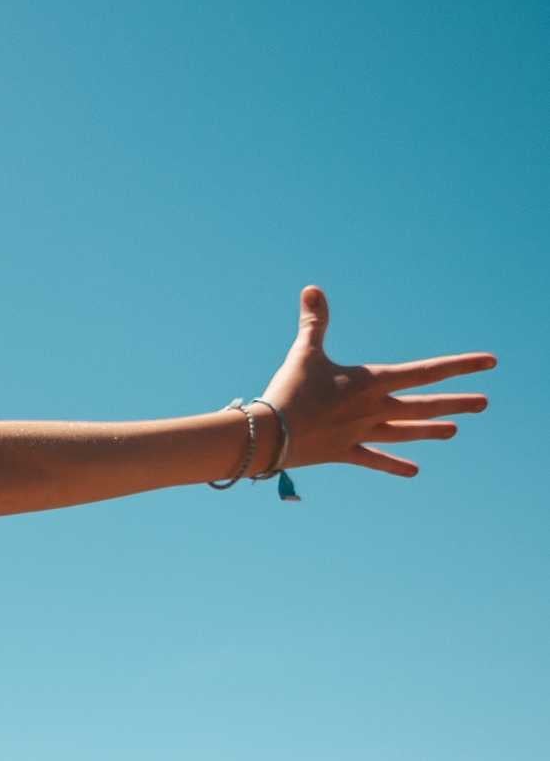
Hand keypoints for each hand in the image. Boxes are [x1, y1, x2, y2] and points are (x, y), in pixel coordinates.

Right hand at [261, 286, 495, 477]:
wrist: (270, 434)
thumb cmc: (289, 389)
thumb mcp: (304, 352)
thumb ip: (314, 322)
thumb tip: (312, 289)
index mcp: (372, 382)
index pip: (426, 372)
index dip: (461, 365)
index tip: (490, 363)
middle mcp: (375, 409)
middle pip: (424, 406)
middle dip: (456, 403)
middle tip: (484, 404)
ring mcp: (361, 433)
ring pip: (405, 432)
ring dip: (431, 431)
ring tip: (455, 431)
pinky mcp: (344, 452)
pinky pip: (374, 458)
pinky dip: (393, 464)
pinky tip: (413, 471)